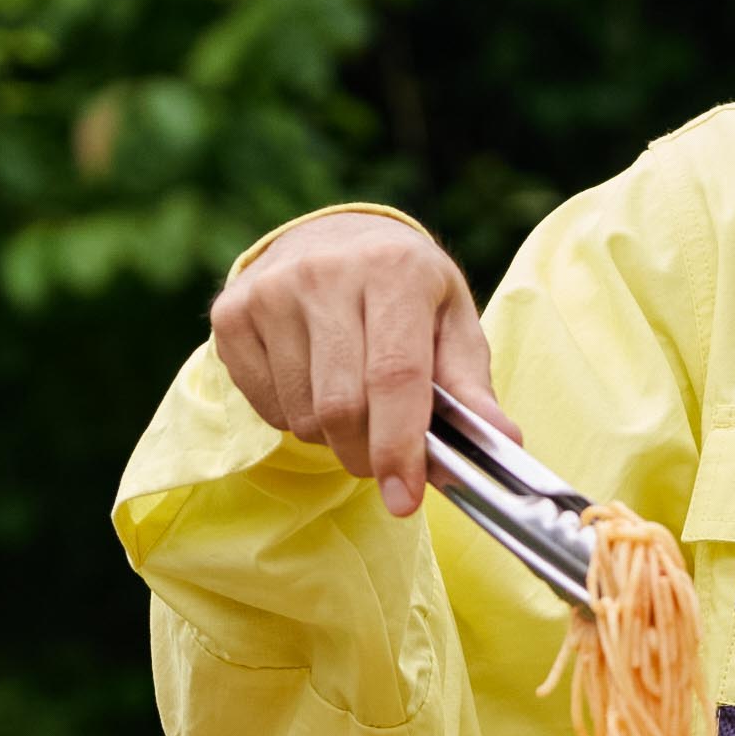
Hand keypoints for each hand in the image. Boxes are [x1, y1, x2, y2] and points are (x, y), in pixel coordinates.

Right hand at [209, 213, 498, 517]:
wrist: (334, 237)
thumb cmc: (406, 291)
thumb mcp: (451, 323)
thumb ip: (470, 386)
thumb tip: (502, 442)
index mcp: (395, 269)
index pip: (395, 375)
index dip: (399, 446)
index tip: (404, 498)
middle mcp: (327, 272)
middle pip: (343, 406)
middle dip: (368, 455)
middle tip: (385, 461)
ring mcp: (271, 291)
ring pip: (304, 415)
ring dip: (334, 438)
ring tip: (354, 404)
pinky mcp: (232, 314)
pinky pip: (267, 407)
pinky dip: (296, 419)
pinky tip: (313, 383)